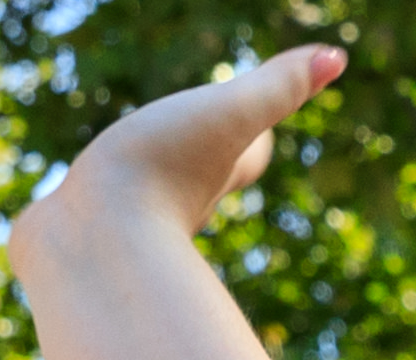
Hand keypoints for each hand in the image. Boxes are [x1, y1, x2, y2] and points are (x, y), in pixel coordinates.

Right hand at [19, 44, 346, 246]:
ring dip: (143, 195)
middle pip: (203, 182)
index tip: (263, 129)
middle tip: (209, 151)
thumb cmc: (161, 172)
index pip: (249, 153)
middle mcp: (176, 204)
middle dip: (206, 165)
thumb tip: (336, 58)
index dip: (256, 139)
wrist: (88, 245)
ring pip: (144, 206)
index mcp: (212, 172)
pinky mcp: (81, 239)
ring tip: (133, 186)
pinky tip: (79, 223)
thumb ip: (276, 87)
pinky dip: (91, 219)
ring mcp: (126, 224)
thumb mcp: (227, 116)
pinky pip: (91, 224)